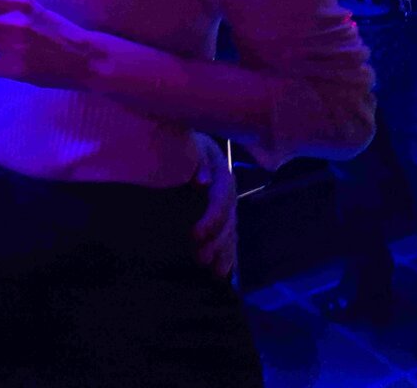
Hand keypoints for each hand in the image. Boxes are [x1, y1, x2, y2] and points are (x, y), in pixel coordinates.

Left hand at [191, 134, 237, 279]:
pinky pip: (230, 236)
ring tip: (215, 272)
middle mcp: (228, 190)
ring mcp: (228, 203)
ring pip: (231, 231)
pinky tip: (224, 272)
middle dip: (217, 242)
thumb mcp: (189, 145)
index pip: (222, 199)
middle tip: (201, 259)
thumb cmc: (184, 143)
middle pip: (229, 220)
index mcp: (222, 173)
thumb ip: (197, 161)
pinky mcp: (223, 214)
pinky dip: (228, 254)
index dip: (211, 219)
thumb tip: (203, 181)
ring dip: (224, 252)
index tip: (195, 235)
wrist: (185, 143)